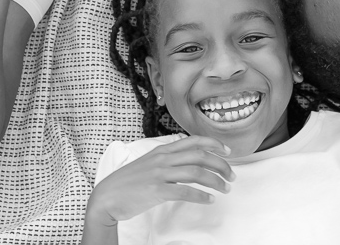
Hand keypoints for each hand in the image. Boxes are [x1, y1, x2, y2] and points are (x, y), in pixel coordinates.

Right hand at [86, 137, 234, 227]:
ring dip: (215, 181)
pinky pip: (184, 191)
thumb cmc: (128, 182)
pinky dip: (200, 195)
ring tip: (225, 189)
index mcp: (162, 150)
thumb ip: (167, 158)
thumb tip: (187, 159)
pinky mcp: (156, 190)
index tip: (228, 151)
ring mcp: (159, 174)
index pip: (194, 140)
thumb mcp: (148, 163)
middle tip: (232, 175)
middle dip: (221, 164)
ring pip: (196, 172)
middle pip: (200, 155)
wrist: (107, 196)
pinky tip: (209, 200)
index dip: (214, 143)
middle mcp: (163, 158)